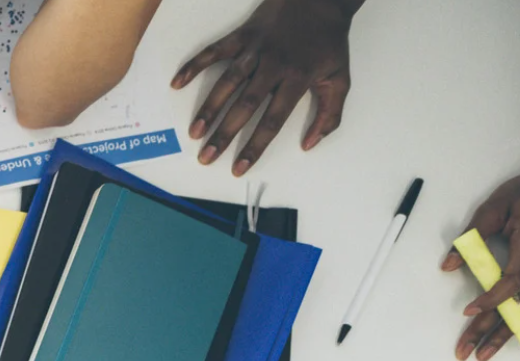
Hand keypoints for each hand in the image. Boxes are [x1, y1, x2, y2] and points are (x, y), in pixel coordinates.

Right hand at [172, 0, 357, 175]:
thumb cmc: (329, 40)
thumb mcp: (340, 78)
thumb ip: (329, 115)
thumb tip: (310, 144)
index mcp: (297, 80)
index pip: (272, 121)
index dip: (254, 147)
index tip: (239, 167)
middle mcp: (273, 66)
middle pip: (244, 106)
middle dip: (224, 134)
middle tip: (206, 157)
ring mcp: (256, 49)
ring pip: (227, 82)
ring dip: (209, 108)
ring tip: (194, 132)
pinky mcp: (243, 35)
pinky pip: (215, 51)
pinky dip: (195, 65)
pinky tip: (178, 82)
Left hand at [441, 162, 519, 360]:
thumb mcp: (497, 204)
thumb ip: (472, 235)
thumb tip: (448, 264)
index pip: (510, 283)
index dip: (490, 301)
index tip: (468, 312)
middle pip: (515, 307)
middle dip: (487, 332)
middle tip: (464, 352)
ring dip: (508, 336)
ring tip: (485, 356)